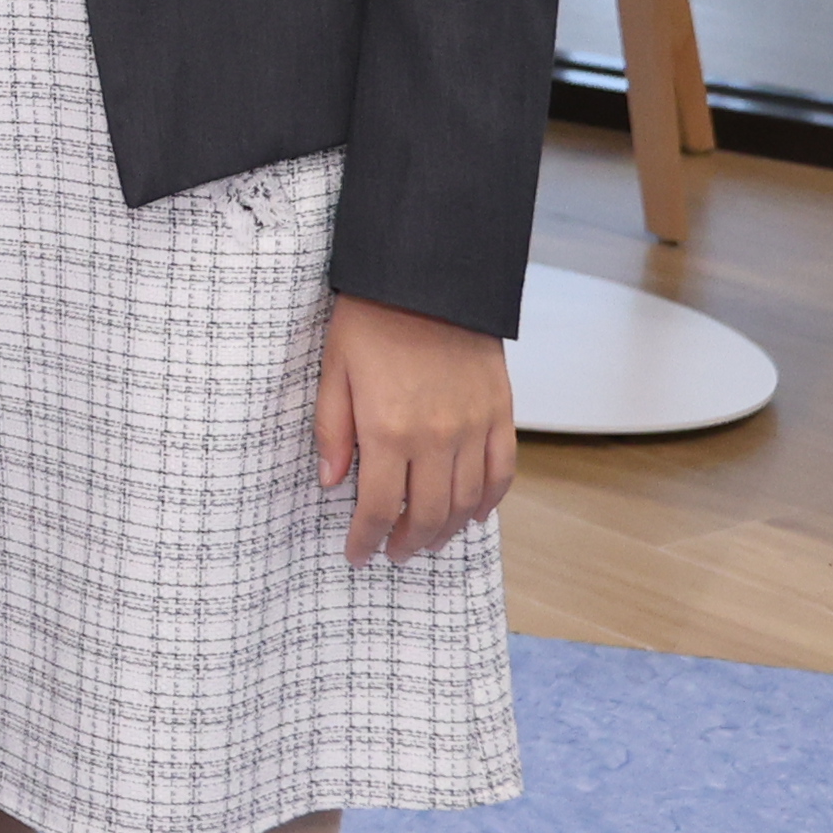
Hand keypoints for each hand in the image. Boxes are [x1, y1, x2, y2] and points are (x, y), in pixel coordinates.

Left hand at [314, 293, 512, 561]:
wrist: (428, 278)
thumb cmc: (371, 319)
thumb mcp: (333, 370)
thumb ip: (332, 430)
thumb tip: (331, 482)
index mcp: (386, 429)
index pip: (376, 506)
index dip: (365, 538)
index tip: (357, 554)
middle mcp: (435, 438)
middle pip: (426, 515)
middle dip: (407, 544)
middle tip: (393, 554)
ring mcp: (473, 428)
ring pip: (466, 503)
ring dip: (447, 531)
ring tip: (428, 540)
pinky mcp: (499, 414)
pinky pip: (500, 473)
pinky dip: (490, 502)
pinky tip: (475, 514)